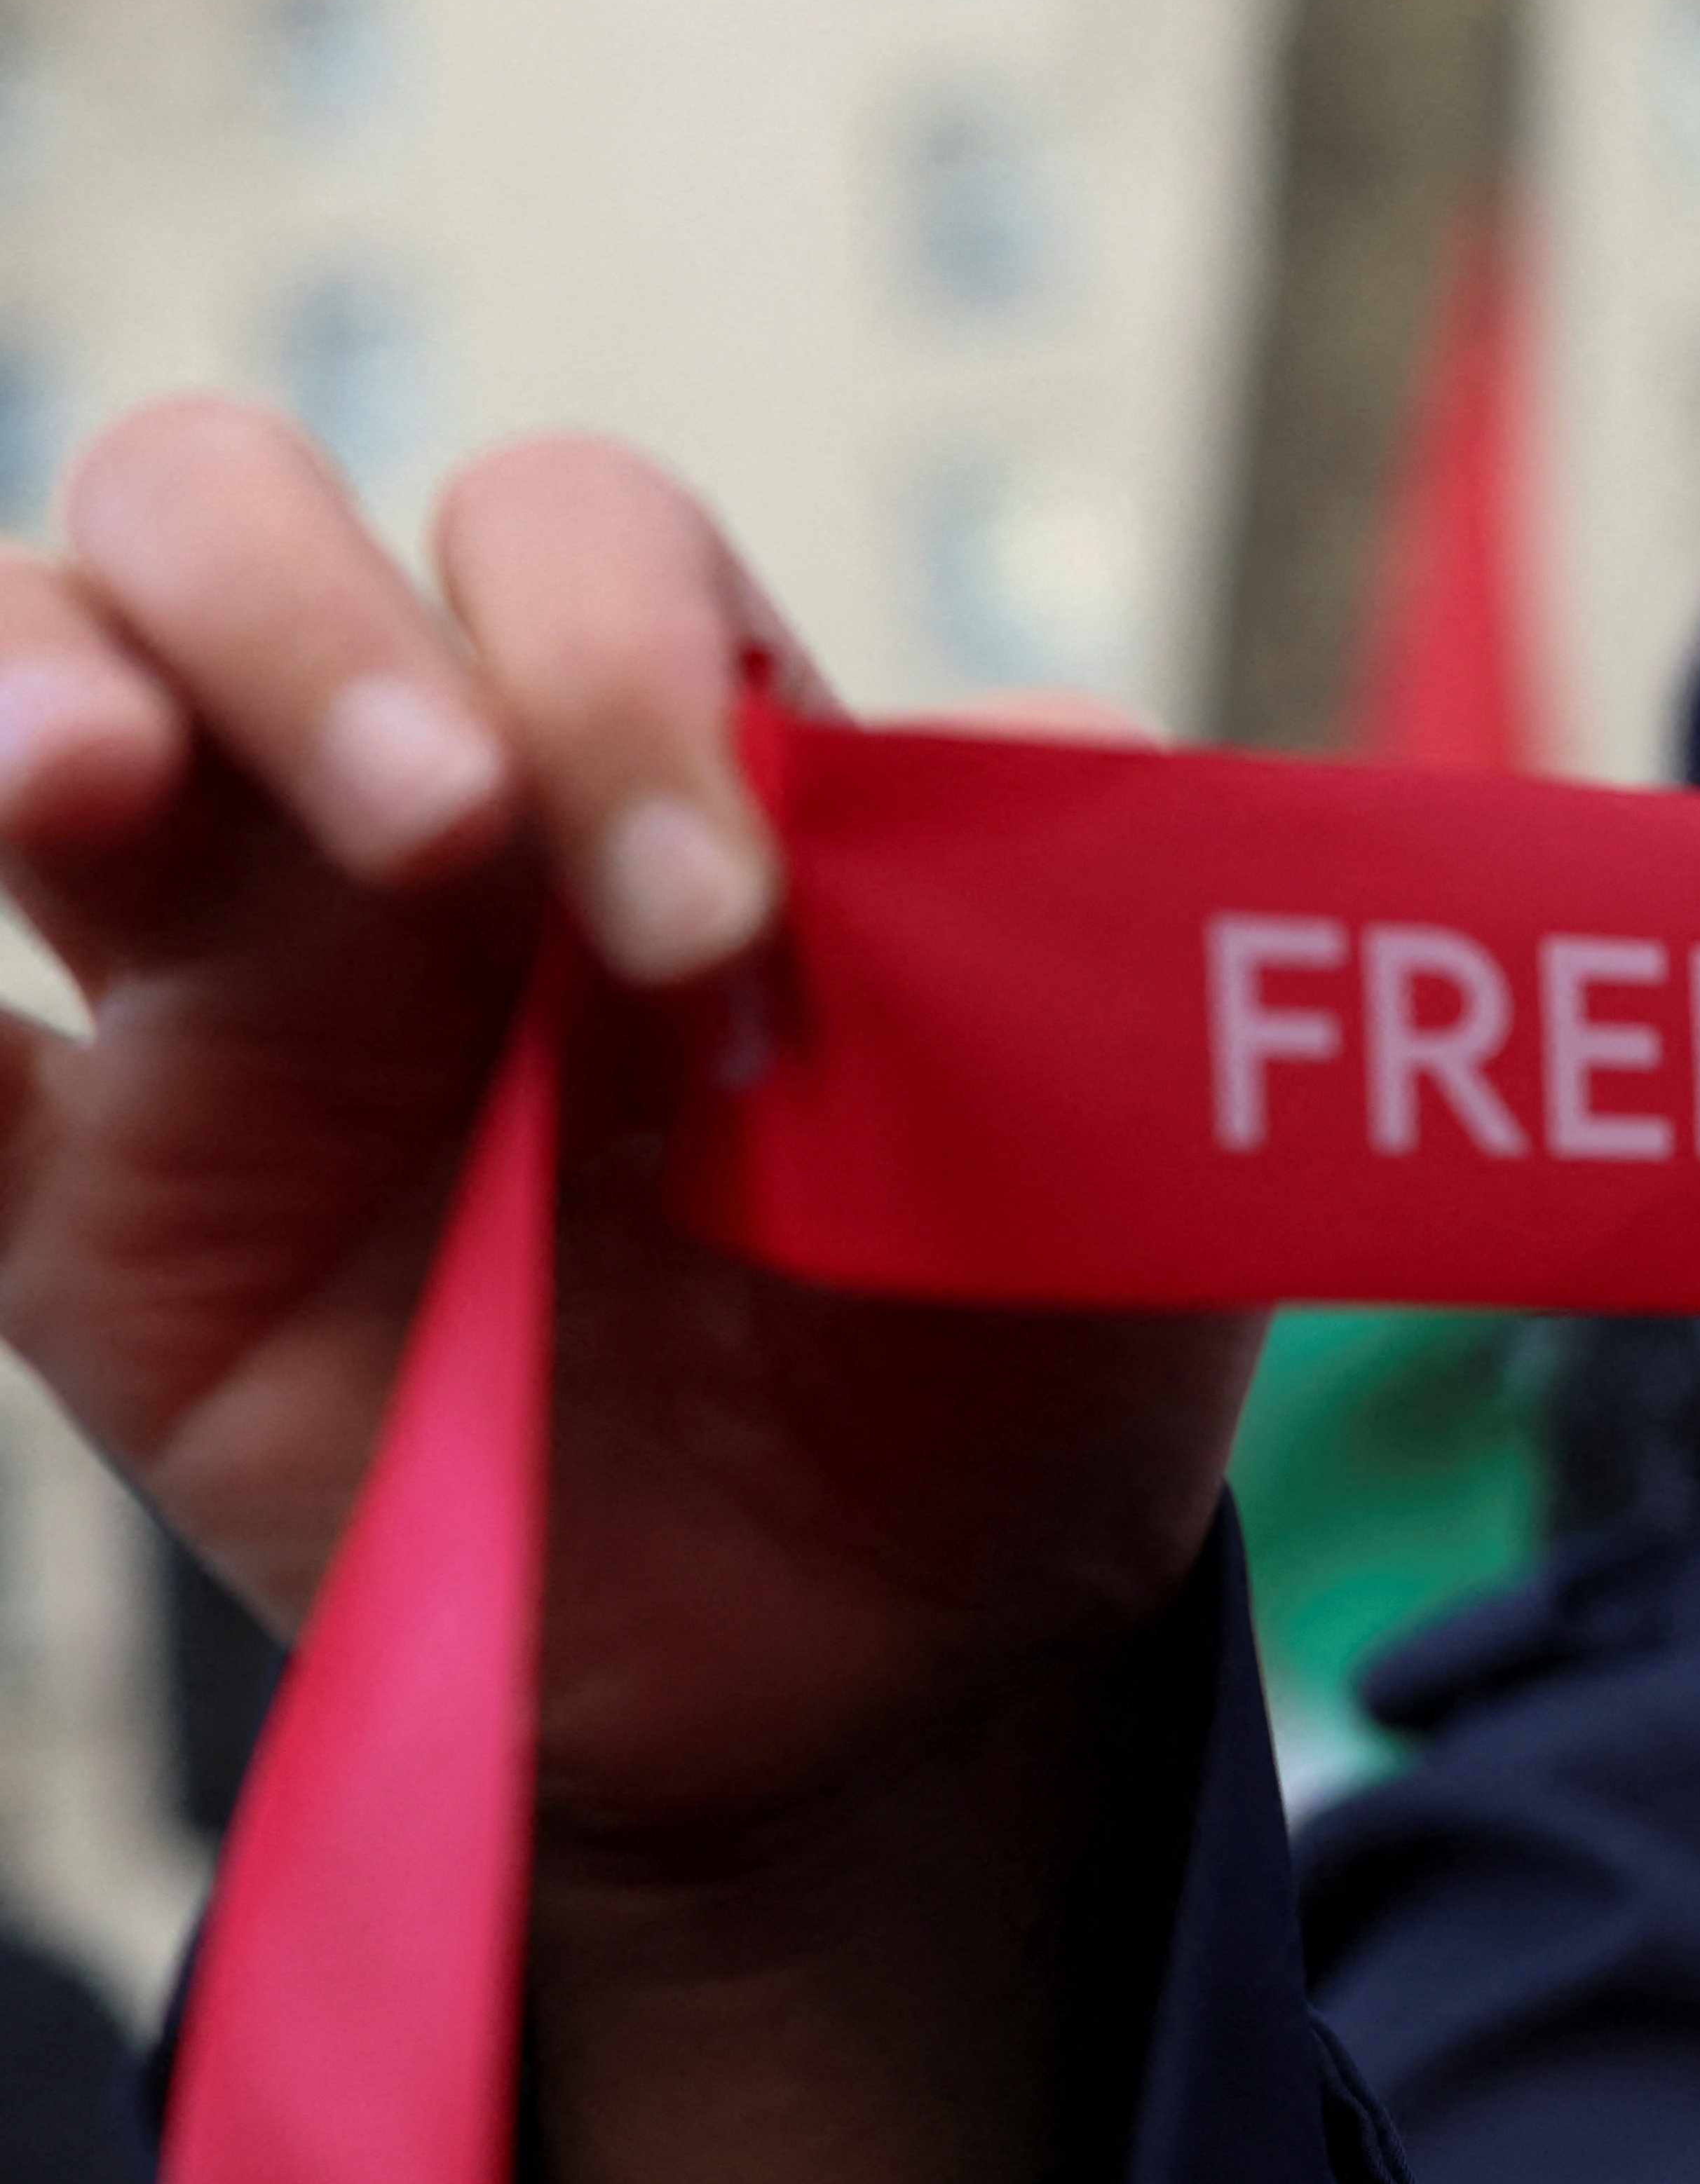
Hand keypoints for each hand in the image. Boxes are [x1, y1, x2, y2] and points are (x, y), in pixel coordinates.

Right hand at [0, 403, 1257, 2183]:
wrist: (917, 1662)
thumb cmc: (1019, 1350)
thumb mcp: (1107, 1138)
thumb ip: (1071, 920)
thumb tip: (1026, 741)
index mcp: (669, 754)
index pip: (571, 537)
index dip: (613, 663)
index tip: (726, 931)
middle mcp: (419, 827)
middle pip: (227, 521)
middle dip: (304, 623)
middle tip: (442, 845)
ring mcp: (229, 1008)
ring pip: (26, 685)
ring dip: (36, 682)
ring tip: (85, 788)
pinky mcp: (99, 1219)